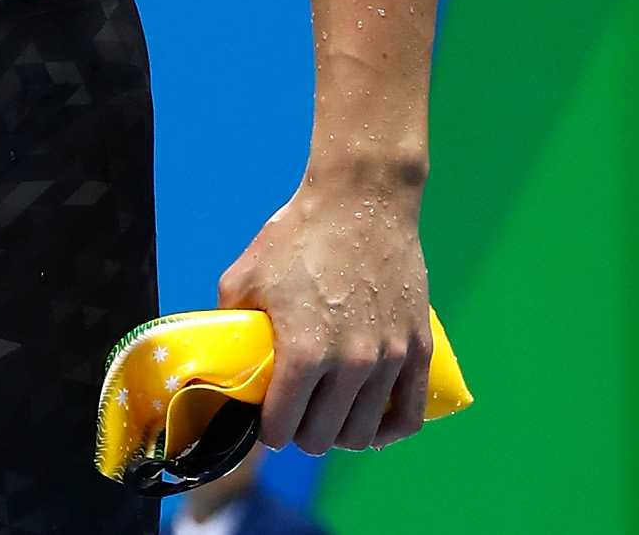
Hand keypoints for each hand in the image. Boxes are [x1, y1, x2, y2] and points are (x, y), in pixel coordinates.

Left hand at [217, 171, 431, 453]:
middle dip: (300, 433)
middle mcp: (350, 364)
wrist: (360, 200)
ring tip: (327, 416)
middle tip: (293, 414)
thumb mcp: (243, 277)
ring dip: (339, 432)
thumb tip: (220, 356)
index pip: (280, 428)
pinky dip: (386, 430)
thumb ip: (230, 325)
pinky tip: (370, 424)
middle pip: (321, 438)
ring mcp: (389, 358)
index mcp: (303, 352)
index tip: (264, 418)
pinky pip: (408, 416)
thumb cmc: (297, 235)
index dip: (266, 429)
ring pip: (361, 433)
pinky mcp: (417, 348)